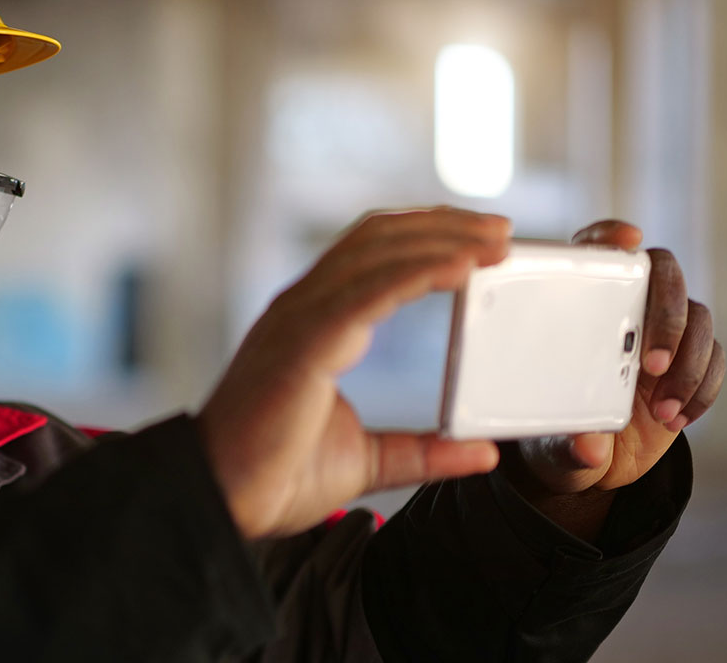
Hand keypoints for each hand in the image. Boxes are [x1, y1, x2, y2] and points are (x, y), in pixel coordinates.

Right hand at [197, 208, 509, 539]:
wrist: (224, 500)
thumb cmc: (274, 477)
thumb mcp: (368, 461)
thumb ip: (424, 451)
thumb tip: (484, 452)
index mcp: (311, 326)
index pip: (368, 257)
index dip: (422, 239)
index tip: (478, 243)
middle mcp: (302, 310)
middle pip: (376, 240)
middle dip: (442, 226)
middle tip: (502, 231)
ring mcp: (299, 321)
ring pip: (375, 254)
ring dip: (440, 239)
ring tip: (494, 241)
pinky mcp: (304, 343)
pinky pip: (367, 292)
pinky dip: (417, 273)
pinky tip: (459, 268)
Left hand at [514, 221, 724, 497]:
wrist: (597, 462)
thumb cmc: (562, 436)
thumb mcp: (553, 447)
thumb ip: (567, 447)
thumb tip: (587, 447)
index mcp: (579, 310)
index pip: (595, 252)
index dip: (611, 237)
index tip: (628, 241)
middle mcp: (625, 310)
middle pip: (664, 275)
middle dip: (666, 314)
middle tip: (651, 364)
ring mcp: (663, 332)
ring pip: (699, 317)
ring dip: (689, 363)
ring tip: (661, 410)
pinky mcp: (690, 360)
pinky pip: (716, 358)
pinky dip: (702, 387)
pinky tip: (677, 416)